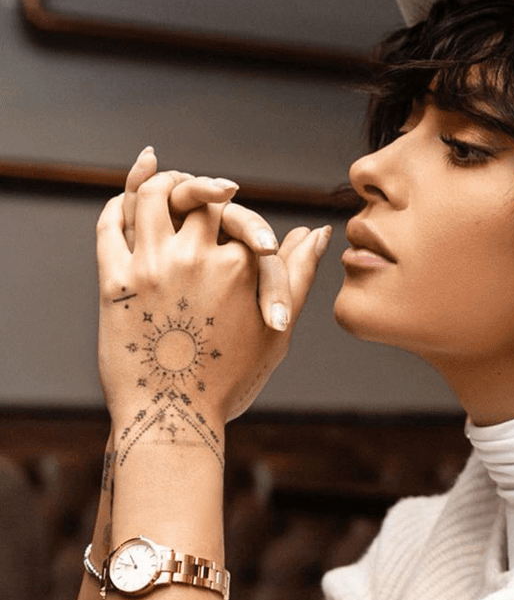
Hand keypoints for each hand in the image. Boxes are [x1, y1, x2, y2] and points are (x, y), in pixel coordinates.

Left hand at [96, 173, 330, 465]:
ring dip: (160, 183)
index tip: (244, 236)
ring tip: (169, 190)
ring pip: (152, 196)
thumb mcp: (278, 329)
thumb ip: (297, 275)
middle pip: (199, 194)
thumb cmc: (231, 380)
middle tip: (208, 195)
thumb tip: (316, 233)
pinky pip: (111, 224)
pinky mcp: (114, 280)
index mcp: (239, 268)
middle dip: (204, 189)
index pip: (242, 216)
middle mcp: (194, 257)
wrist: (174, 416)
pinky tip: (129, 205)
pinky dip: (119, 204)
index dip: (244, 222)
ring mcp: (150, 265)